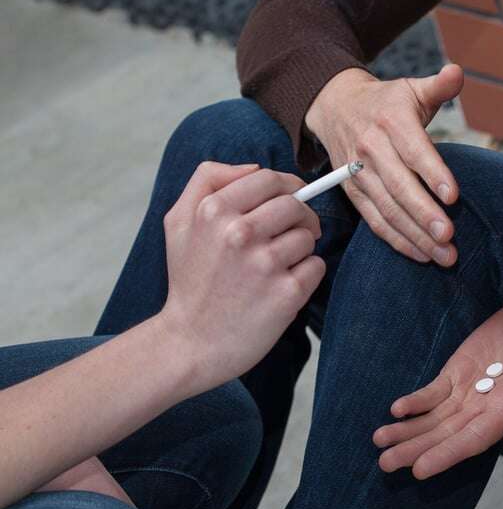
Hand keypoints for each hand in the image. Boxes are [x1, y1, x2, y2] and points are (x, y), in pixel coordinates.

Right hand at [156, 162, 325, 394]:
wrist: (191, 343)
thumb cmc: (190, 279)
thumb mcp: (179, 221)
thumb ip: (208, 180)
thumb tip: (254, 166)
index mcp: (213, 210)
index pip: (269, 179)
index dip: (288, 186)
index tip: (294, 196)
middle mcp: (240, 233)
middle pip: (296, 205)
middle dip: (300, 217)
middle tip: (294, 232)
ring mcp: (265, 263)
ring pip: (308, 236)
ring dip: (300, 248)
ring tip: (276, 266)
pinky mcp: (288, 292)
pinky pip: (316, 266)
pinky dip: (306, 275)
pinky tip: (282, 287)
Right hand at [305, 65, 463, 265]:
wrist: (334, 106)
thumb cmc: (386, 102)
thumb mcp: (411, 89)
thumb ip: (439, 86)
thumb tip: (457, 73)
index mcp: (391, 120)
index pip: (413, 149)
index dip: (433, 173)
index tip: (453, 196)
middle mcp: (371, 148)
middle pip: (399, 186)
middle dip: (424, 214)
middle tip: (449, 236)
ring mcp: (358, 173)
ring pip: (387, 209)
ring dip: (415, 236)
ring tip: (444, 255)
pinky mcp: (352, 193)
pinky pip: (374, 221)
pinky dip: (397, 241)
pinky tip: (422, 255)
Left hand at [373, 296, 502, 478]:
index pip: (476, 438)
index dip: (449, 454)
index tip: (420, 469)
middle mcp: (489, 407)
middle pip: (448, 435)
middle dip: (416, 449)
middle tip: (384, 463)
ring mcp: (470, 392)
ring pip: (435, 419)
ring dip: (407, 431)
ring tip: (379, 441)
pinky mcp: (458, 375)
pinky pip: (433, 394)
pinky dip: (414, 403)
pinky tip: (395, 411)